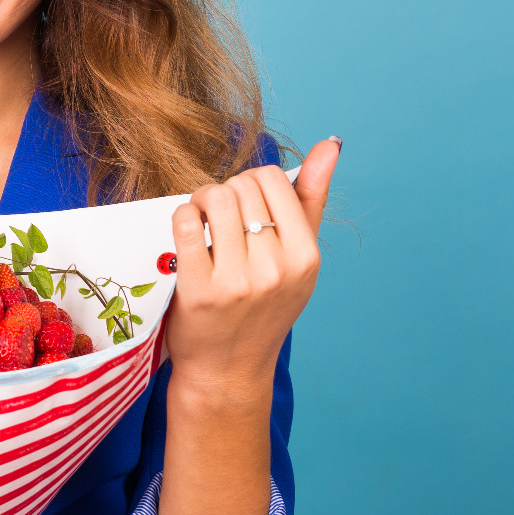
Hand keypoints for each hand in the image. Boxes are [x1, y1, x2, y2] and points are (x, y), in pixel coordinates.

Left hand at [164, 136, 342, 396]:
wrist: (228, 369)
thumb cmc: (263, 308)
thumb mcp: (297, 260)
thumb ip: (311, 200)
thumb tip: (331, 145)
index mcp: (306, 257)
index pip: (274, 179)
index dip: (251, 183)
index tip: (244, 204)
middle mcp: (277, 269)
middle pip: (241, 186)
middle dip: (225, 191)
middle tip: (219, 216)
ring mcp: (238, 280)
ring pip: (215, 198)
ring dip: (201, 200)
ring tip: (203, 219)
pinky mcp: (199, 289)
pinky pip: (186, 222)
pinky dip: (183, 216)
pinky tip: (188, 231)